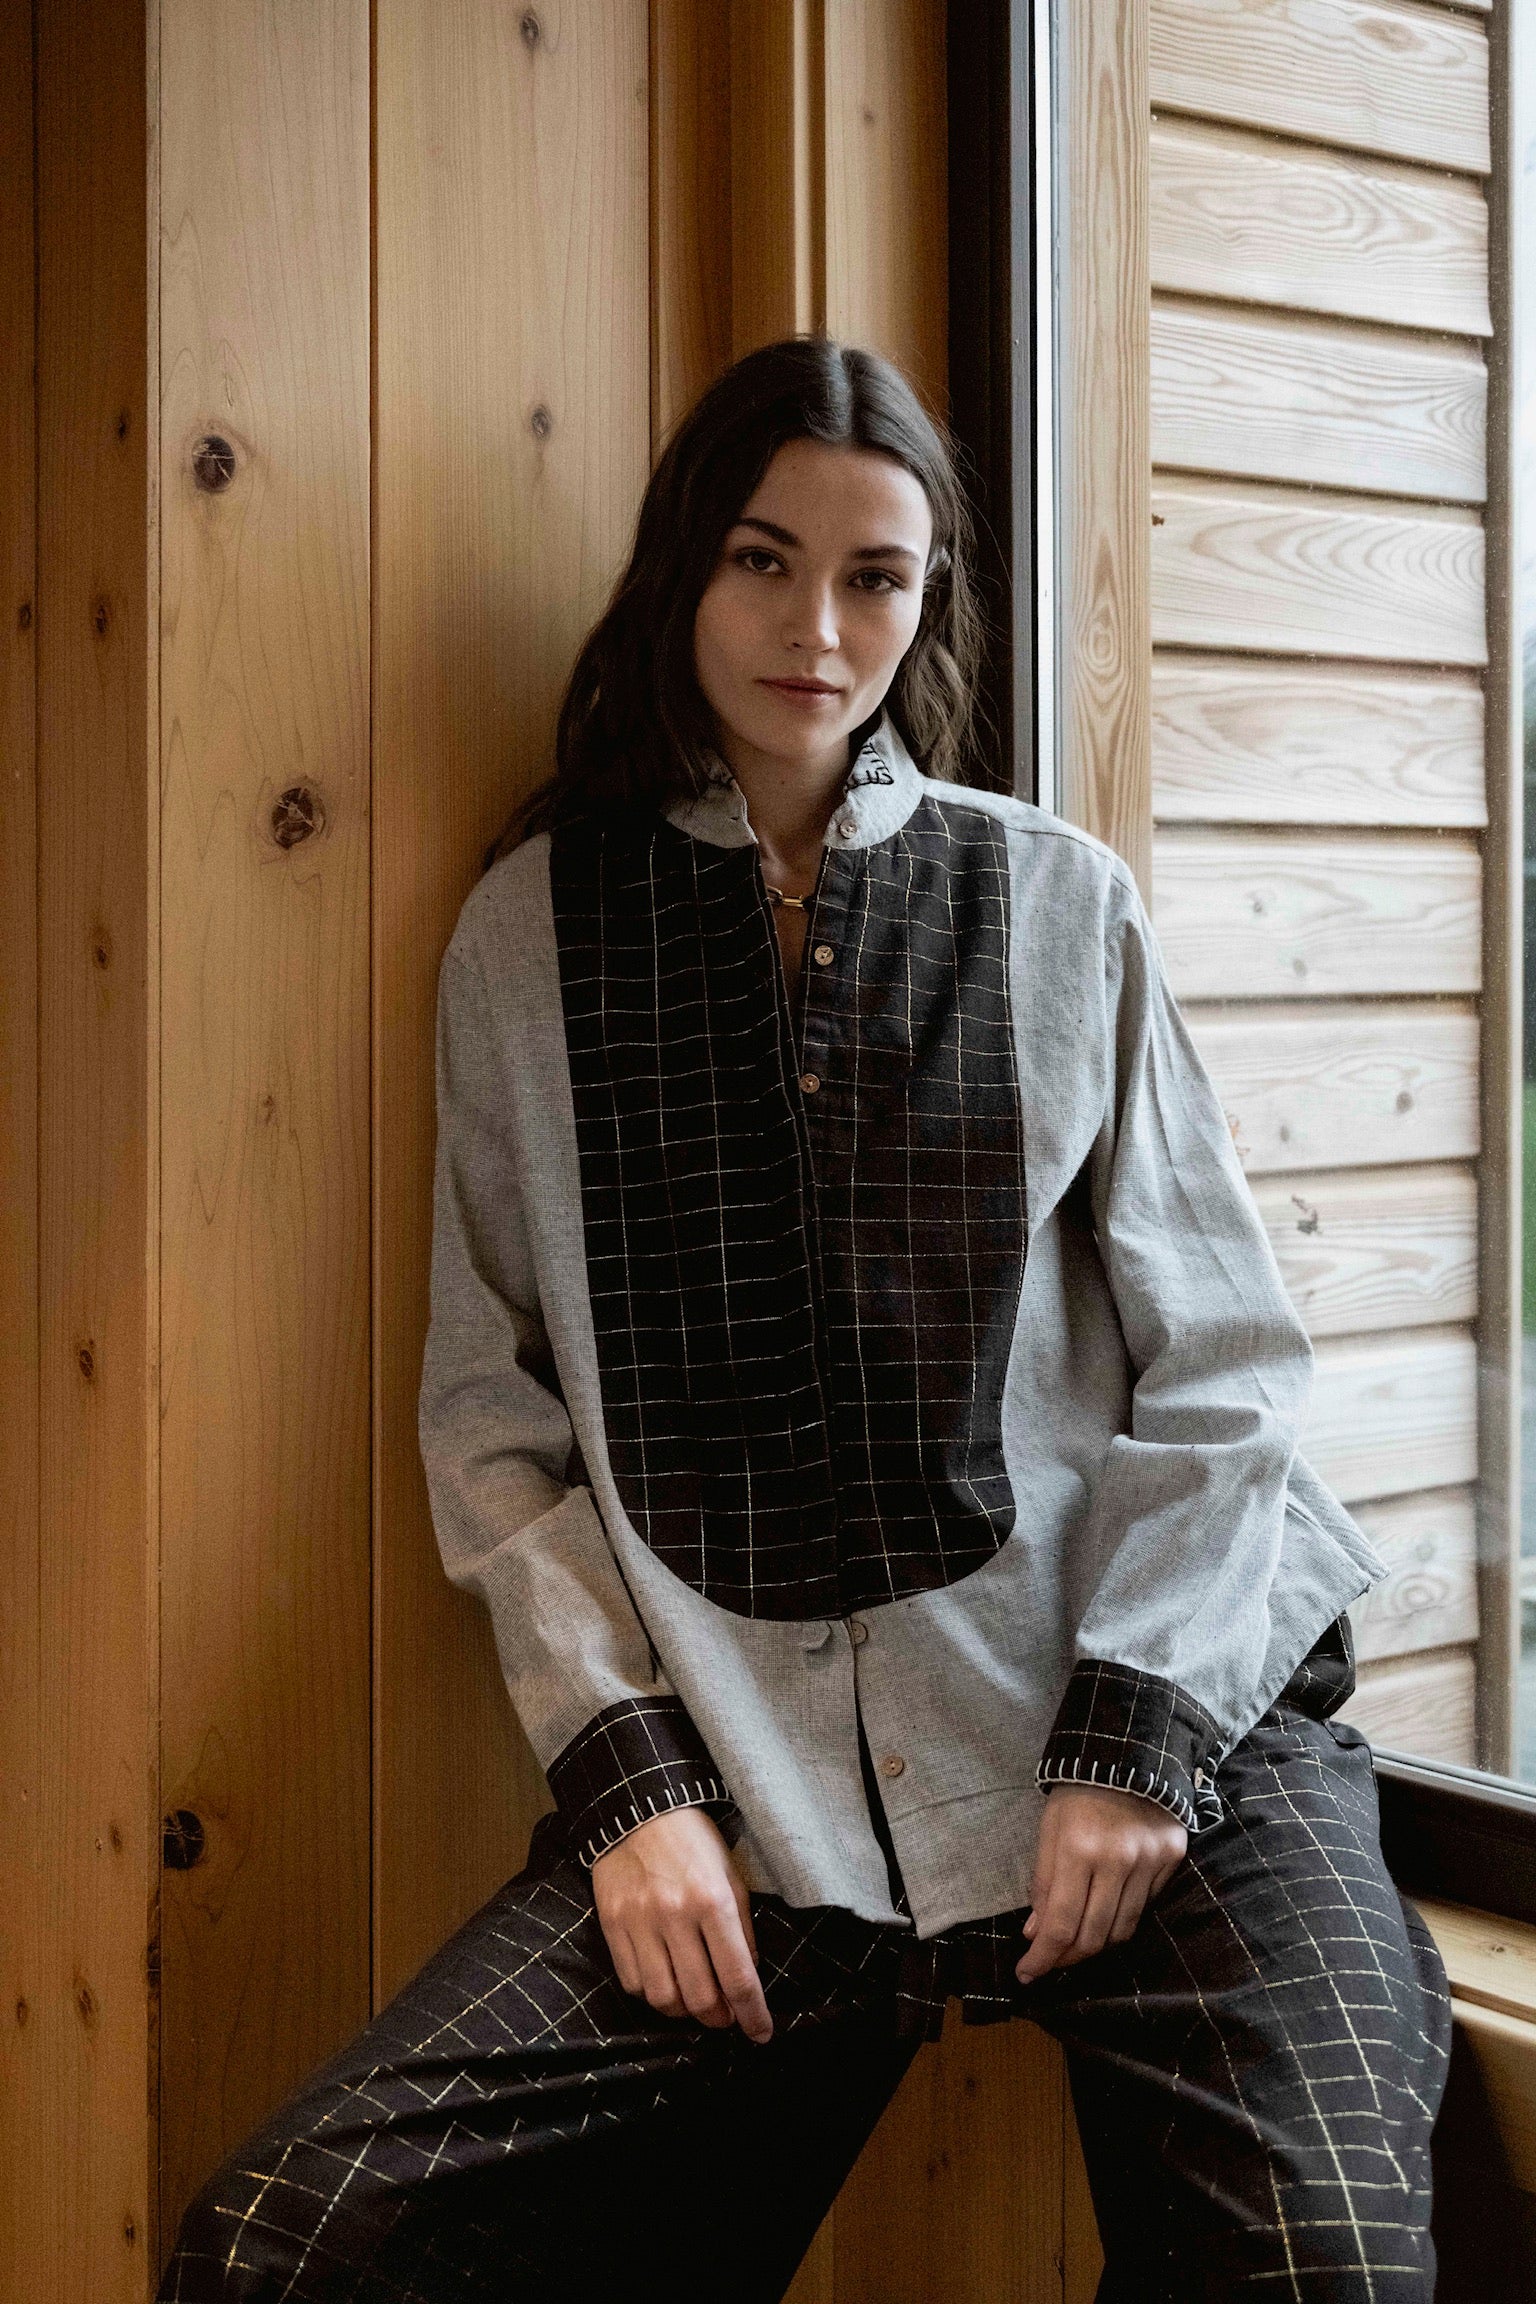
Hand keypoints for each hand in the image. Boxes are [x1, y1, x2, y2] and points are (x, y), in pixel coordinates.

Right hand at [591, 1807, 773, 2042]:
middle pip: (700, 1998)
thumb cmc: (693, 1842)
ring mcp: (640, 1922)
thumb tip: (746, 1978)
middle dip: (719, 2019)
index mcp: (713, 1900)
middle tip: (726, 2018)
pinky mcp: (612, 1925)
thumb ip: (742, 1927)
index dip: (753, 2014)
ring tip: (695, 2003)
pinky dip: (652, 1994)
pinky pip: (632, 1982)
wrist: (638, 1808)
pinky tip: (665, 1981)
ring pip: (663, 1999)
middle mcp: (676, 1915)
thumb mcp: (731, 1875)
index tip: (761, 2034)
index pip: (738, 1976)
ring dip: (684, 2012)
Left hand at [1015, 1783, 1186, 1982]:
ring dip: (1096, 1945)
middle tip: (1050, 1962)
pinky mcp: (1172, 1858)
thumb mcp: (1049, 1830)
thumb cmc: (1078, 1792)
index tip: (1026, 1973)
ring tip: (1076, 1945)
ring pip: (1123, 1929)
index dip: (1043, 1958)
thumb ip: (1043, 1884)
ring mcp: (1149, 1861)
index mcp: (1078, 1849)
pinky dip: (1122, 1917)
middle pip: (1093, 1936)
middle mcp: (1118, 1860)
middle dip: (1067, 1958)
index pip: (1061, 1924)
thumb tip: (1036, 1935)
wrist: (1129, 1752)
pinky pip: (1146, 1906)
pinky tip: (1106, 1911)